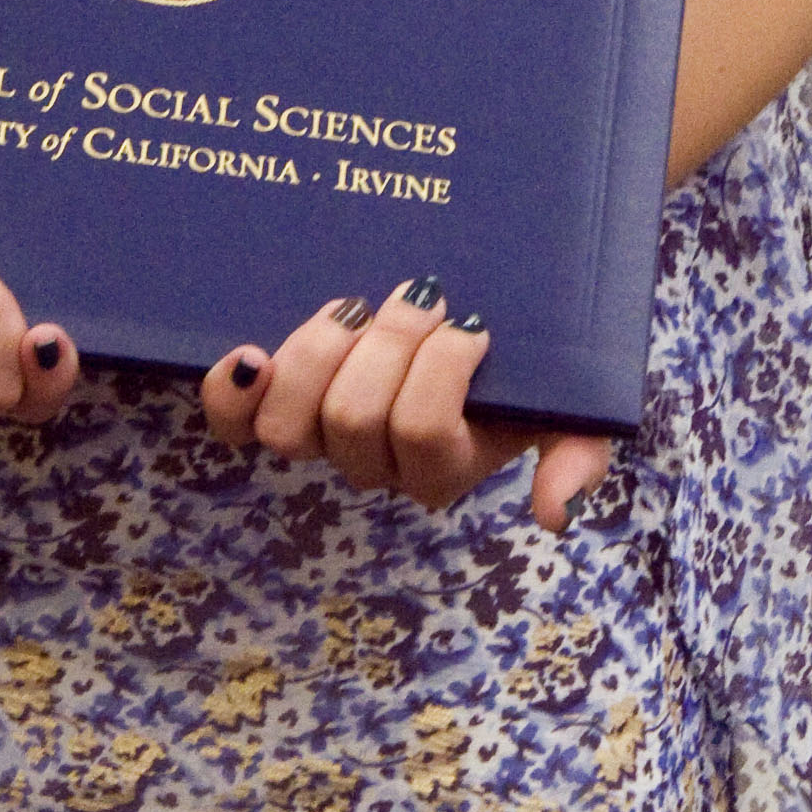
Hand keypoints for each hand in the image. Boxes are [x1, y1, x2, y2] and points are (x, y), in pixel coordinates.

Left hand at [200, 279, 613, 532]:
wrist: (464, 307)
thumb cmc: (517, 361)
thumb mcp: (569, 402)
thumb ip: (579, 453)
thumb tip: (557, 514)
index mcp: (442, 469)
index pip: (425, 432)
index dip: (441, 368)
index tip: (471, 322)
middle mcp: (374, 464)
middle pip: (355, 420)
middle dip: (388, 342)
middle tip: (420, 296)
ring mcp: (319, 435)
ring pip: (292, 425)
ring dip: (320, 353)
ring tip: (354, 309)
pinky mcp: (272, 406)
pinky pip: (232, 424)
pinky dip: (232, 393)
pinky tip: (248, 355)